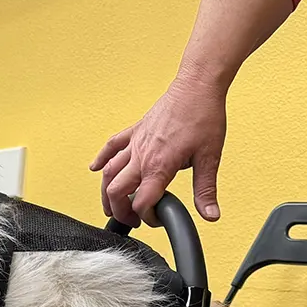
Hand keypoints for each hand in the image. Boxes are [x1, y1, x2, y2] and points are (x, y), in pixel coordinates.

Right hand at [92, 74, 228, 225]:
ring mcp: (135, 143)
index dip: (147, 218)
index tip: (157, 219)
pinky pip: (111, 147)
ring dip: (106, 193)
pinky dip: (101, 159)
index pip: (142, 203)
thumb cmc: (203, 117)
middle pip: (116, 191)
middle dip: (120, 211)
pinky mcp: (134, 131)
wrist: (197, 87)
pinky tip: (95, 168)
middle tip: (130, 220)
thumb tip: (211, 215)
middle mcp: (142, 156)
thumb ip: (205, 190)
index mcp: (159, 166)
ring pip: (108, 173)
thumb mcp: (210, 158)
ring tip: (111, 206)